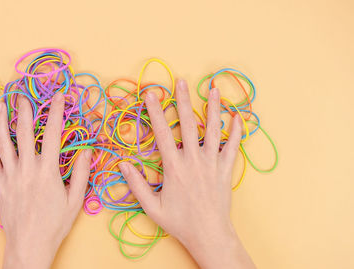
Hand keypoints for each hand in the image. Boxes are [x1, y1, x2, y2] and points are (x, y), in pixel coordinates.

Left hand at [0, 92, 91, 268]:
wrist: (29, 246)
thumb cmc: (54, 225)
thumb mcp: (75, 201)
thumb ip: (82, 175)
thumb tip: (88, 152)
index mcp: (48, 171)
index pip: (54, 133)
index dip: (56, 112)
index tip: (58, 96)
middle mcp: (27, 169)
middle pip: (25, 132)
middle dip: (24, 110)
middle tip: (22, 93)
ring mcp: (10, 176)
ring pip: (3, 143)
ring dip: (1, 121)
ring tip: (0, 105)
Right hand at [118, 79, 255, 268]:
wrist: (209, 234)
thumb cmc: (179, 222)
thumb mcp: (152, 207)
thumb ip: (137, 185)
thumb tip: (123, 165)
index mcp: (174, 167)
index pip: (162, 133)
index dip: (155, 112)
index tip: (151, 94)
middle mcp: (193, 160)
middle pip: (187, 124)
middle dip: (182, 100)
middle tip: (181, 81)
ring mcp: (212, 163)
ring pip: (213, 130)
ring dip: (213, 108)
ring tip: (213, 89)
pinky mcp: (226, 169)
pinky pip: (233, 147)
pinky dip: (237, 131)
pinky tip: (237, 116)